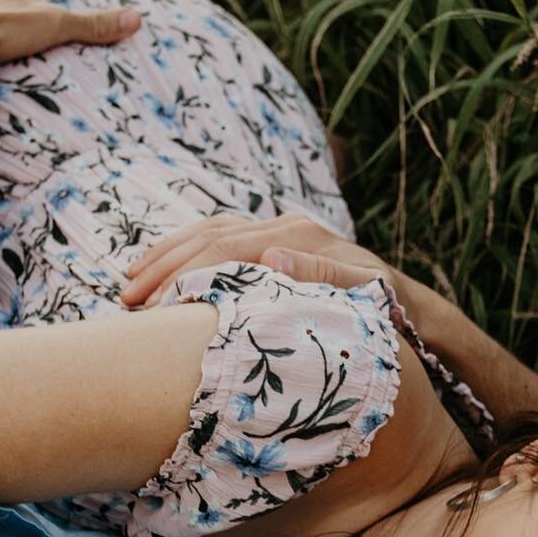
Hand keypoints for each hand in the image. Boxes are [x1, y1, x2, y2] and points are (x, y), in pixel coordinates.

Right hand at [120, 212, 403, 309]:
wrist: (409, 304)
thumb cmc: (387, 311)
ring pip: (208, 233)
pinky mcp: (275, 239)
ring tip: (130, 284)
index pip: (228, 251)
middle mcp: (286, 225)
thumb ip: (321, 274)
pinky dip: (186, 252)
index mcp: (300, 236)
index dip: (188, 277)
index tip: (155, 306)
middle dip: (165, 267)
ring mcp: (279, 228)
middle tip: (128, 300)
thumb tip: (271, 253)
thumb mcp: (363, 295)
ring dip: (166, 257)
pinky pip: (219, 237)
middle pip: (209, 237)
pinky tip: (161, 270)